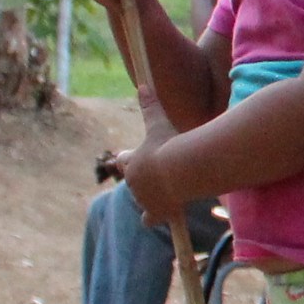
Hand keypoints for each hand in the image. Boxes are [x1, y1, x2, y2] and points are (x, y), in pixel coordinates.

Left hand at [114, 95, 185, 223]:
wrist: (181, 169)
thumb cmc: (169, 144)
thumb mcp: (159, 123)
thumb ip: (150, 106)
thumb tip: (142, 84)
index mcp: (131, 163)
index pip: (122, 161)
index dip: (127, 159)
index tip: (131, 158)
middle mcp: (133, 183)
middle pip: (134, 182)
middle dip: (145, 179)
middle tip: (160, 174)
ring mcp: (144, 199)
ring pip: (143, 199)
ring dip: (152, 196)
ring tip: (169, 190)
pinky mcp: (156, 211)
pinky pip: (149, 219)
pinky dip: (154, 218)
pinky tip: (164, 216)